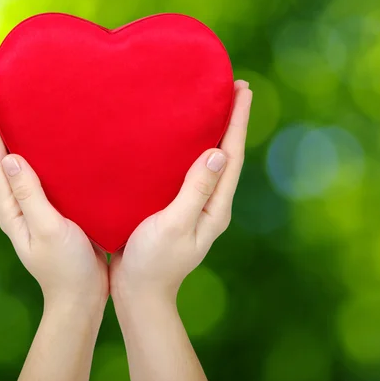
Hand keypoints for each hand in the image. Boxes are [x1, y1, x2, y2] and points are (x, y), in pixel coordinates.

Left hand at [0, 85, 108, 312]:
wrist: (83, 298)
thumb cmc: (67, 268)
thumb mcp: (48, 229)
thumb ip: (30, 195)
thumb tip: (9, 156)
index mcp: (12, 208)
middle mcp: (19, 204)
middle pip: (3, 156)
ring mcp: (36, 207)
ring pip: (23, 163)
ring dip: (18, 134)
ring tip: (20, 106)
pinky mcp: (56, 209)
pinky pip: (44, 174)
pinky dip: (42, 153)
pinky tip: (54, 142)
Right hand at [110, 80, 251, 305]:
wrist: (136, 293)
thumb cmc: (152, 263)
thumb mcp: (173, 226)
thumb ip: (195, 191)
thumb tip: (218, 153)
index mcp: (215, 209)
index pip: (233, 157)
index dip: (238, 122)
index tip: (243, 90)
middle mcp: (210, 205)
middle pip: (226, 155)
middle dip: (231, 121)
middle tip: (233, 87)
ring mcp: (193, 206)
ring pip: (208, 161)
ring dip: (214, 131)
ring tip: (211, 103)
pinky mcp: (175, 207)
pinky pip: (188, 171)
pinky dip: (191, 148)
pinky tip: (180, 138)